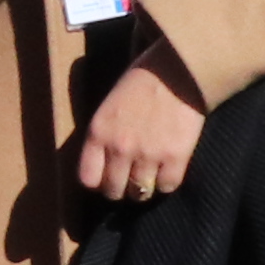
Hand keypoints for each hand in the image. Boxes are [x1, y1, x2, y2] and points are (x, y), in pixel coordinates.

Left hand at [74, 56, 206, 202]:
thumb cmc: (140, 83)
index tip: (106, 178)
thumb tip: (102, 165)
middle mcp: (120, 148)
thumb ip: (103, 136)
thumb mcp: (108, 107)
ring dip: (144, 189)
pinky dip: (167, 183)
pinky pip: (167, 186)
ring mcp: (148, 154)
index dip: (98, 182)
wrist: (177, 71)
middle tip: (129, 182)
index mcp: (98, 133)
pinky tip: (167, 171)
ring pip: (140, 193)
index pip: (88, 179)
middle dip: (120, 189)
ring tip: (148, 178)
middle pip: (113, 191)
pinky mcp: (176, 156)